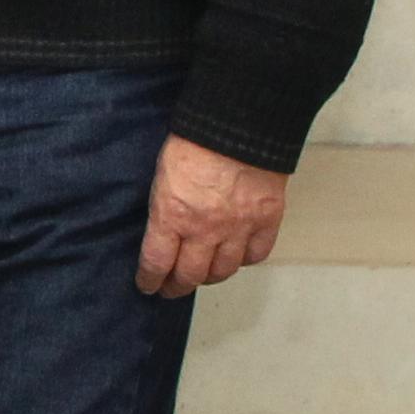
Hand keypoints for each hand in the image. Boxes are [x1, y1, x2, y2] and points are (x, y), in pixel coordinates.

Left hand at [138, 133, 286, 296]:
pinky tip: (236, 258)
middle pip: (191, 274)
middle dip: (178, 286)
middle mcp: (205, 230)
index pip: (157, 262)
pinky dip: (245, 260)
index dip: (150, 279)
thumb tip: (164, 228)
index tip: (147, 285)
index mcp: (172, 215)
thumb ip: (164, 206)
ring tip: (202, 276)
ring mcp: (239, 228)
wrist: (238, 124)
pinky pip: (256, 254)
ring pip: (224, 270)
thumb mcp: (161, 174)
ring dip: (210, 277)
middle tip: (171, 288)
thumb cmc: (193, 141)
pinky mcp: (267, 220)